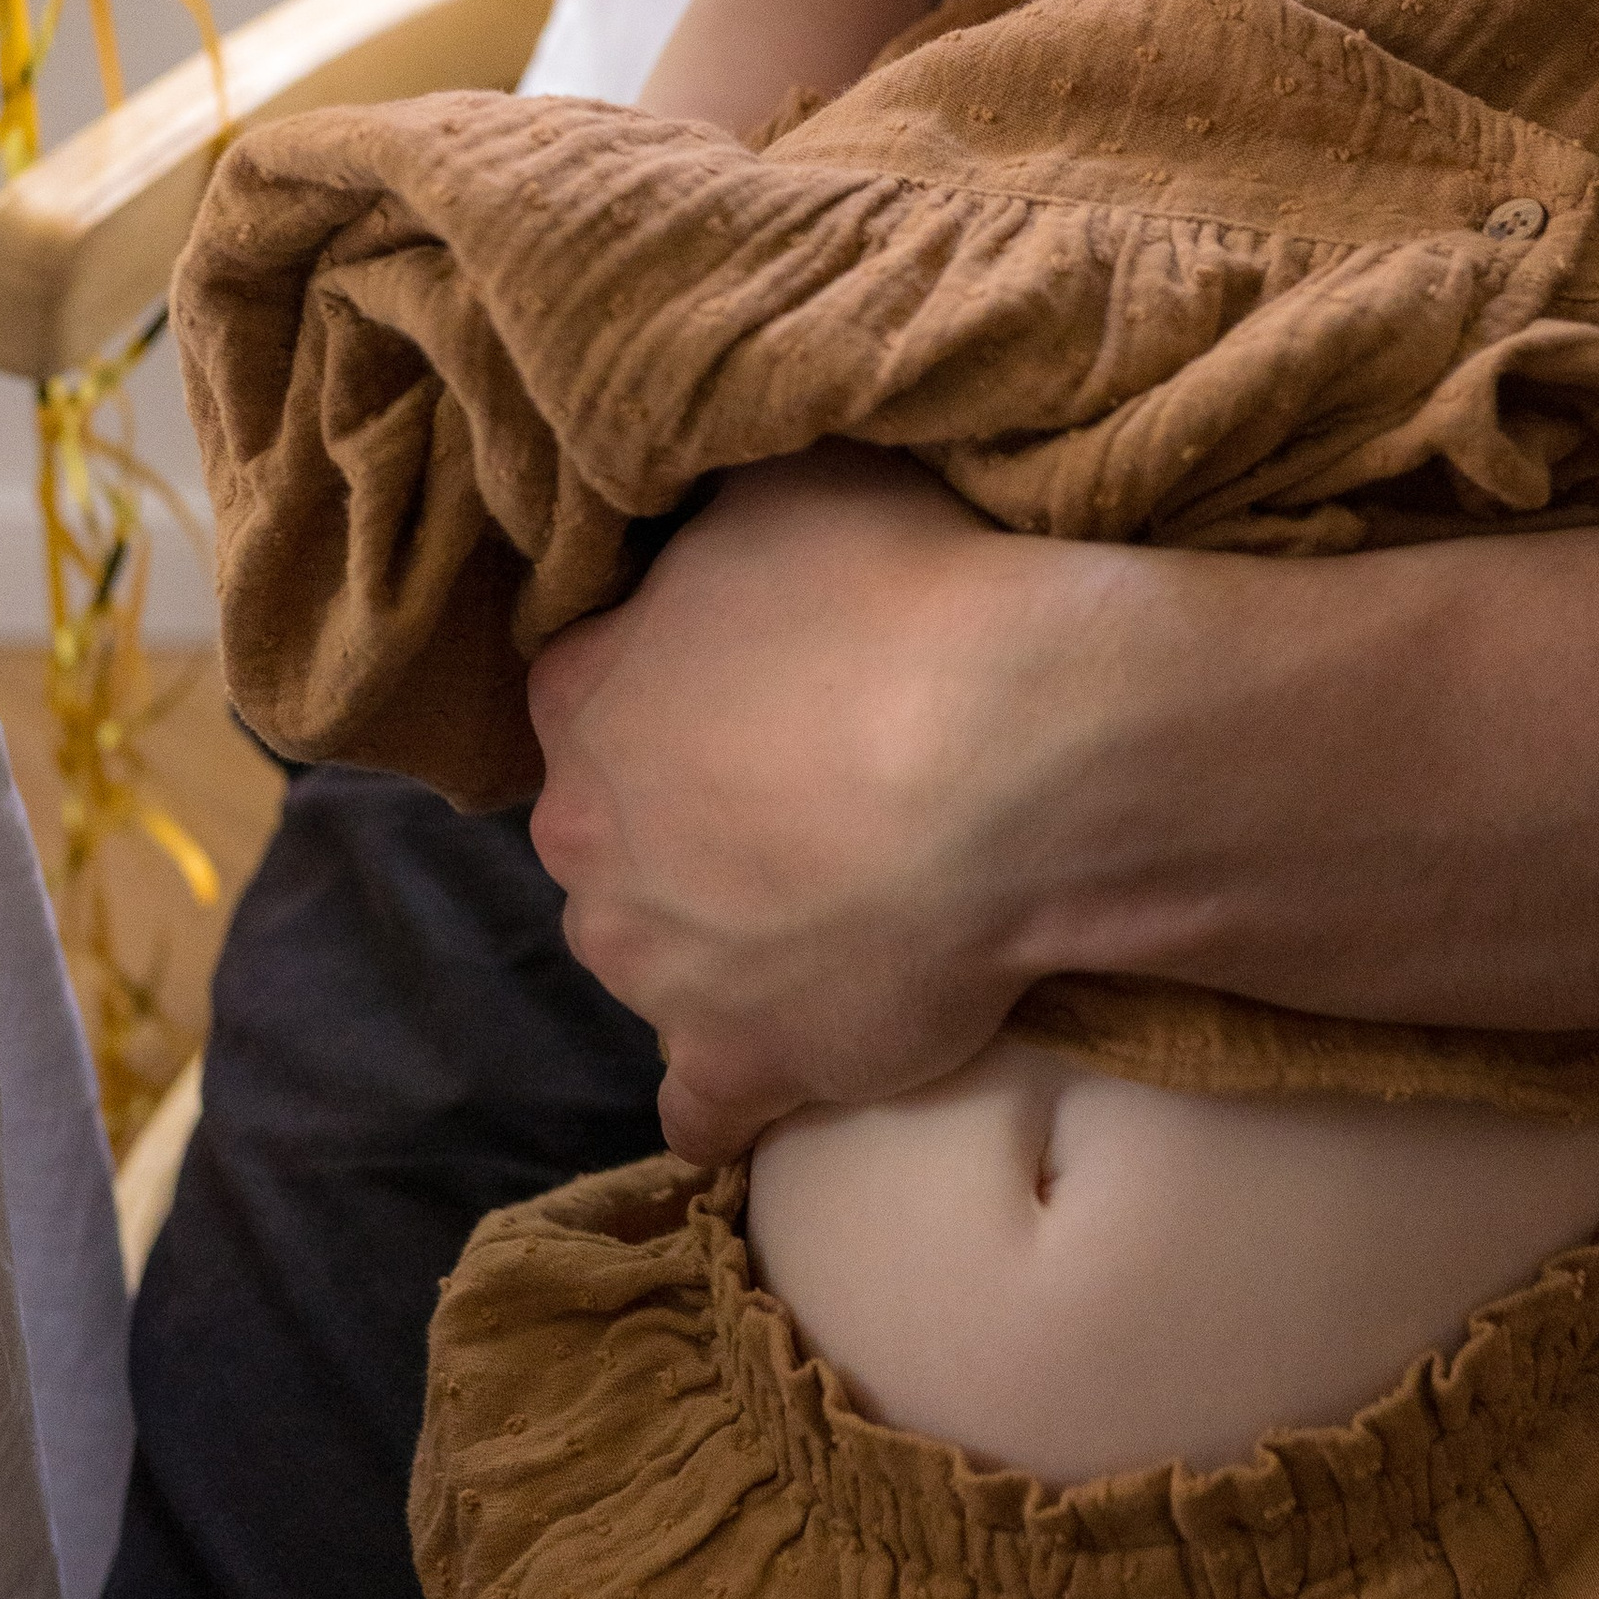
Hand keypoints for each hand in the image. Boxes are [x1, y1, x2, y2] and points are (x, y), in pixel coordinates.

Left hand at [527, 450, 1092, 1159]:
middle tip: (813, 802)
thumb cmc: (909, 594)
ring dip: (718, 947)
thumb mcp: (793, 487)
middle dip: (683, 827)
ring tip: (839, 916)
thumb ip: (719, 525)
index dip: (672, 693)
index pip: (585, 694)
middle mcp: (586, 834)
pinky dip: (740, 1093)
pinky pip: (705, 1111)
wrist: (1015, 757)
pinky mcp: (736, 1064)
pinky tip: (796, 1059)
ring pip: (655, 961)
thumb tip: (710, 527)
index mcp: (583, 692)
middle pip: (611, 836)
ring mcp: (652, 966)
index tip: (755, 695)